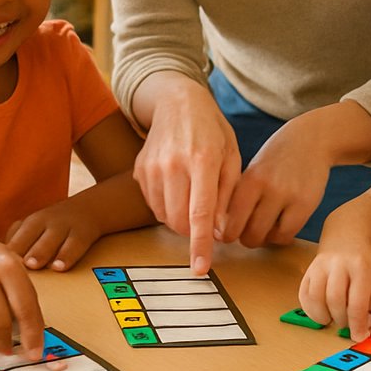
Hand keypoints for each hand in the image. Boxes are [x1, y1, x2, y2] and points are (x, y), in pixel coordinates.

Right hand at [0, 234, 44, 359]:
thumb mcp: (13, 270)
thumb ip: (23, 296)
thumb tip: (35, 332)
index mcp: (13, 266)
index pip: (28, 305)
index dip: (34, 332)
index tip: (37, 351)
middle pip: (9, 315)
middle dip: (18, 340)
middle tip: (23, 355)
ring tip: (5, 348)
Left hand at [5, 207, 102, 271]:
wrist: (93, 208)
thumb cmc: (57, 227)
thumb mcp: (37, 229)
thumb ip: (19, 243)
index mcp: (31, 223)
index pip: (13, 238)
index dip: (2, 254)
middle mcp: (46, 222)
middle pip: (28, 235)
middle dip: (18, 250)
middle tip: (8, 265)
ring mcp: (65, 226)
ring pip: (51, 239)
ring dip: (40, 251)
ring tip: (32, 265)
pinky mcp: (84, 232)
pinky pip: (74, 244)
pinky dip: (66, 256)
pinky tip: (59, 267)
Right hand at [133, 89, 239, 272]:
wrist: (177, 102)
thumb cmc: (211, 130)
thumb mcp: (231, 156)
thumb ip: (227, 194)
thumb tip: (219, 232)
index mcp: (203, 159)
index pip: (200, 212)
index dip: (201, 244)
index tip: (201, 267)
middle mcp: (173, 164)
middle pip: (179, 220)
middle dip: (193, 233)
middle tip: (207, 223)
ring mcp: (152, 167)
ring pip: (164, 216)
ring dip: (180, 220)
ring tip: (192, 197)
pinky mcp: (139, 170)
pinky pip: (153, 205)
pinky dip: (167, 208)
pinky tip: (178, 189)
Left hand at [220, 120, 330, 248]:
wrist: (311, 140)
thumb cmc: (277, 158)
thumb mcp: (253, 170)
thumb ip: (240, 195)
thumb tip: (223, 228)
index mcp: (250, 179)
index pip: (231, 219)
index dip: (227, 234)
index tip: (227, 236)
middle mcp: (268, 187)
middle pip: (248, 233)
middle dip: (245, 239)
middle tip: (247, 234)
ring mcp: (289, 196)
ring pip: (267, 237)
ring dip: (263, 239)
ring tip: (264, 230)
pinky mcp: (306, 204)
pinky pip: (287, 234)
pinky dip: (280, 237)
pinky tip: (279, 227)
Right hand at [297, 208, 370, 341]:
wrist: (346, 239)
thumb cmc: (363, 266)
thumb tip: (369, 325)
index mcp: (361, 267)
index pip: (357, 302)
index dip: (358, 325)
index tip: (359, 336)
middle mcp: (339, 264)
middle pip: (335, 300)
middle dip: (341, 320)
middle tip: (347, 324)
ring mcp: (320, 266)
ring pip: (316, 298)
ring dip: (324, 316)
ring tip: (333, 318)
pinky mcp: (308, 270)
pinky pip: (304, 295)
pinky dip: (311, 310)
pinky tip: (321, 313)